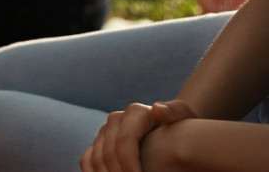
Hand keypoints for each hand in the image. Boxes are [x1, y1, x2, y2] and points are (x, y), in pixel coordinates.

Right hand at [81, 100, 197, 171]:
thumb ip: (176, 111)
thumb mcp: (185, 116)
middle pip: (107, 153)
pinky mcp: (98, 143)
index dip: (129, 163)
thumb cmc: (183, 126)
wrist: (171, 129)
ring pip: (94, 158)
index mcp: (135, 113)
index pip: (124, 140)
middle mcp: (116, 119)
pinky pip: (87, 160)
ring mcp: (104, 131)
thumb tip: (157, 109)